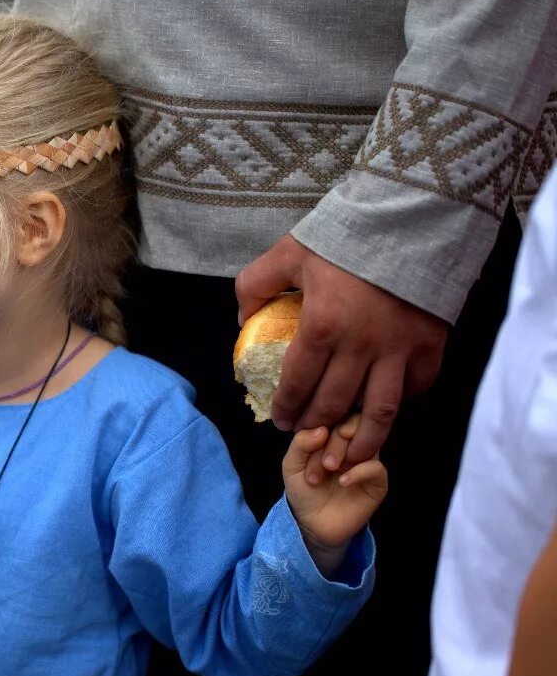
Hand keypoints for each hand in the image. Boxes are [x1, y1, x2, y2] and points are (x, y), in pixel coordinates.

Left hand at [236, 234, 447, 465]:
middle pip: (334, 403)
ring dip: (360, 441)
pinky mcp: (430, 347)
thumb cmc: (345, 235)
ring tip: (346, 458)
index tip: (282, 422)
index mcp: (323, 326)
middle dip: (315, 426)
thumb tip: (243, 321)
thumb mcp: (288, 252)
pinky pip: (414, 388)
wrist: (412, 217)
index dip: (288, 407)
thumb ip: (256, 286)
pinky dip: (398, 405)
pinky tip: (382, 412)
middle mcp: (362, 346)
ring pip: (379, 412)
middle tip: (305, 436)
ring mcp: (399, 350)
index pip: (298, 382)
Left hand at [283, 413, 387, 576]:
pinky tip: (343, 481)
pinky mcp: (377, 482)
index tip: (311, 443)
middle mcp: (352, 444)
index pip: (337, 412)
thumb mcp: (291, 464)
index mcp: (332, 435)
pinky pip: (376, 467)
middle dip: (335, 439)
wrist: (311, 523)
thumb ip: (301, 443)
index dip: (324, 423)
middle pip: (354, 422)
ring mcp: (367, 461)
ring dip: (344, 452)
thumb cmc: (303, 490)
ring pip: (366, 440)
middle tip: (322, 462)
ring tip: (328, 469)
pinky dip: (358, 471)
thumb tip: (321, 429)